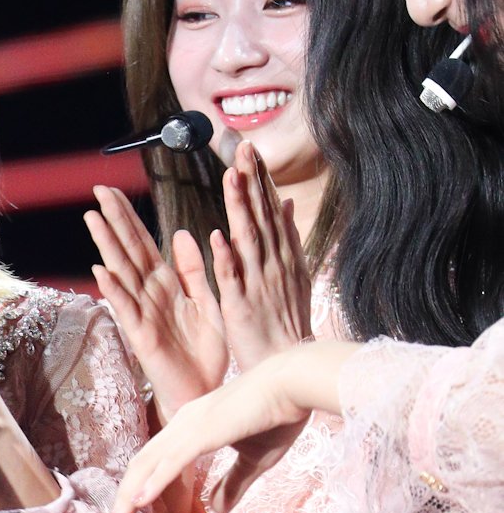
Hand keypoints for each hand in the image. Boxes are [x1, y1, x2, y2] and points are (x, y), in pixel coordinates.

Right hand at [84, 187, 227, 419]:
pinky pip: (126, 309)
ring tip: (93, 219)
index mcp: (167, 284)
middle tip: (97, 190)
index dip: (128, 216)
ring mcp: (143, 313)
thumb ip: (193, 269)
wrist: (205, 389)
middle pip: (127, 250)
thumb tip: (181, 234)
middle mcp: (150, 294)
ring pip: (122, 273)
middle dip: (114, 220)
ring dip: (107, 246)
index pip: (143, 242)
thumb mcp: (206, 300)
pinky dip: (114, 290)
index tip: (112, 191)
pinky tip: (101, 271)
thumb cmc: (204, 350)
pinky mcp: (142, 336)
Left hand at [101, 347, 323, 512]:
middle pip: (139, 467)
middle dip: (121, 502)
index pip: (152, 464)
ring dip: (128, 499)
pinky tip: (138, 503)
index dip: (135, 492)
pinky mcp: (205, 430)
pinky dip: (153, 482)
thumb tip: (218, 510)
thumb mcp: (254, 460)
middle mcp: (182, 424)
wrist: (296, 383)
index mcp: (189, 428)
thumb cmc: (279, 415)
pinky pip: (172, 460)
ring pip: (147, 465)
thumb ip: (234, 483)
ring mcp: (190, 426)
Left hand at [211, 143, 311, 369]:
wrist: (289, 365)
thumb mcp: (292, 274)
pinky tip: (218, 236)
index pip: (270, 211)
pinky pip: (232, 279)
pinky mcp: (242, 307)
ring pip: (247, 239)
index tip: (251, 150)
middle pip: (261, 216)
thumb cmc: (286, 321)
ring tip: (231, 178)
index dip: (260, 180)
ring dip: (239, 208)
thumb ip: (287, 238)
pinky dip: (226, 258)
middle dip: (252, 181)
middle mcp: (273, 265)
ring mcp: (259, 284)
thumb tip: (285, 203)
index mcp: (282, 256)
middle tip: (243, 147)